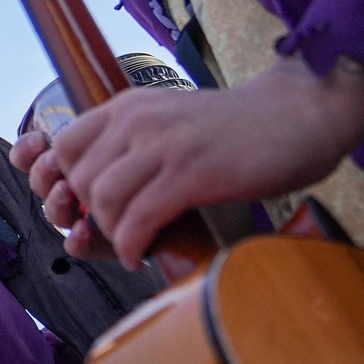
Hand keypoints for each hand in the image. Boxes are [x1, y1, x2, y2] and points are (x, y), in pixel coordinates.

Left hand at [21, 60, 363, 266]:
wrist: (299, 114)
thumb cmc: (235, 128)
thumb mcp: (170, 120)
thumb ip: (132, 142)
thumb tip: (94, 184)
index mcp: (128, 107)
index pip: (65, 146)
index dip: (64, 183)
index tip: (83, 208)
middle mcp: (138, 120)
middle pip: (79, 179)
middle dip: (88, 216)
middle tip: (111, 233)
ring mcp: (164, 145)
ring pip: (103, 199)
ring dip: (111, 233)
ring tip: (129, 245)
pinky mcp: (193, 174)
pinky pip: (139, 217)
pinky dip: (132, 244)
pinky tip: (140, 256)